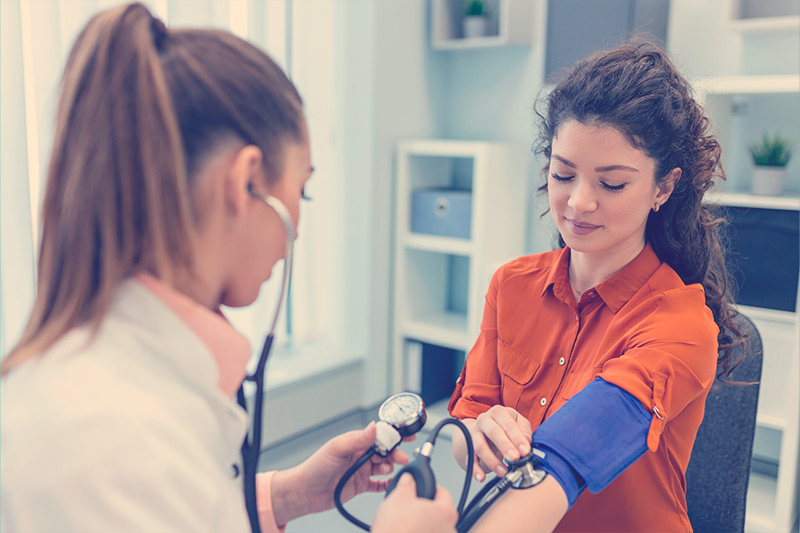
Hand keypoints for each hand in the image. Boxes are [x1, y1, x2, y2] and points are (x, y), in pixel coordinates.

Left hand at [271, 421, 409, 524]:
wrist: (305, 492)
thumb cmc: (315, 467)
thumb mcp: (336, 449)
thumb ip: (357, 439)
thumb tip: (374, 426)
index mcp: (355, 442)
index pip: (378, 434)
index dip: (393, 434)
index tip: (406, 434)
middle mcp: (360, 454)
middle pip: (385, 451)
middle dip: (395, 452)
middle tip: (401, 457)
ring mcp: (362, 470)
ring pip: (385, 466)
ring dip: (391, 466)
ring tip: (388, 469)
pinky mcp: (361, 485)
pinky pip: (380, 484)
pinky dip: (388, 483)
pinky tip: (392, 482)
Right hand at [372, 474, 457, 532]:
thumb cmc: (395, 529)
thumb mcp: (398, 496)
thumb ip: (407, 483)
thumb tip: (409, 479)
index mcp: (445, 512)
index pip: (444, 493)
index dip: (432, 487)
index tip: (424, 488)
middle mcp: (449, 528)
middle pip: (442, 512)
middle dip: (430, 507)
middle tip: (416, 505)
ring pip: (437, 527)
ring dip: (427, 523)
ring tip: (411, 522)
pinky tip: (411, 532)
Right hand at [461, 406, 531, 481]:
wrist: (483, 430)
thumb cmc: (505, 427)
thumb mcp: (517, 423)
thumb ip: (524, 430)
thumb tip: (527, 441)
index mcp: (499, 412)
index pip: (508, 423)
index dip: (517, 438)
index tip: (525, 451)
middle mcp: (484, 420)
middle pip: (493, 432)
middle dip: (505, 446)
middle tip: (515, 458)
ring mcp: (474, 433)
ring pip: (480, 446)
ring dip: (492, 461)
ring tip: (504, 472)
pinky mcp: (468, 446)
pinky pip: (470, 458)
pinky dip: (475, 469)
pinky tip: (482, 477)